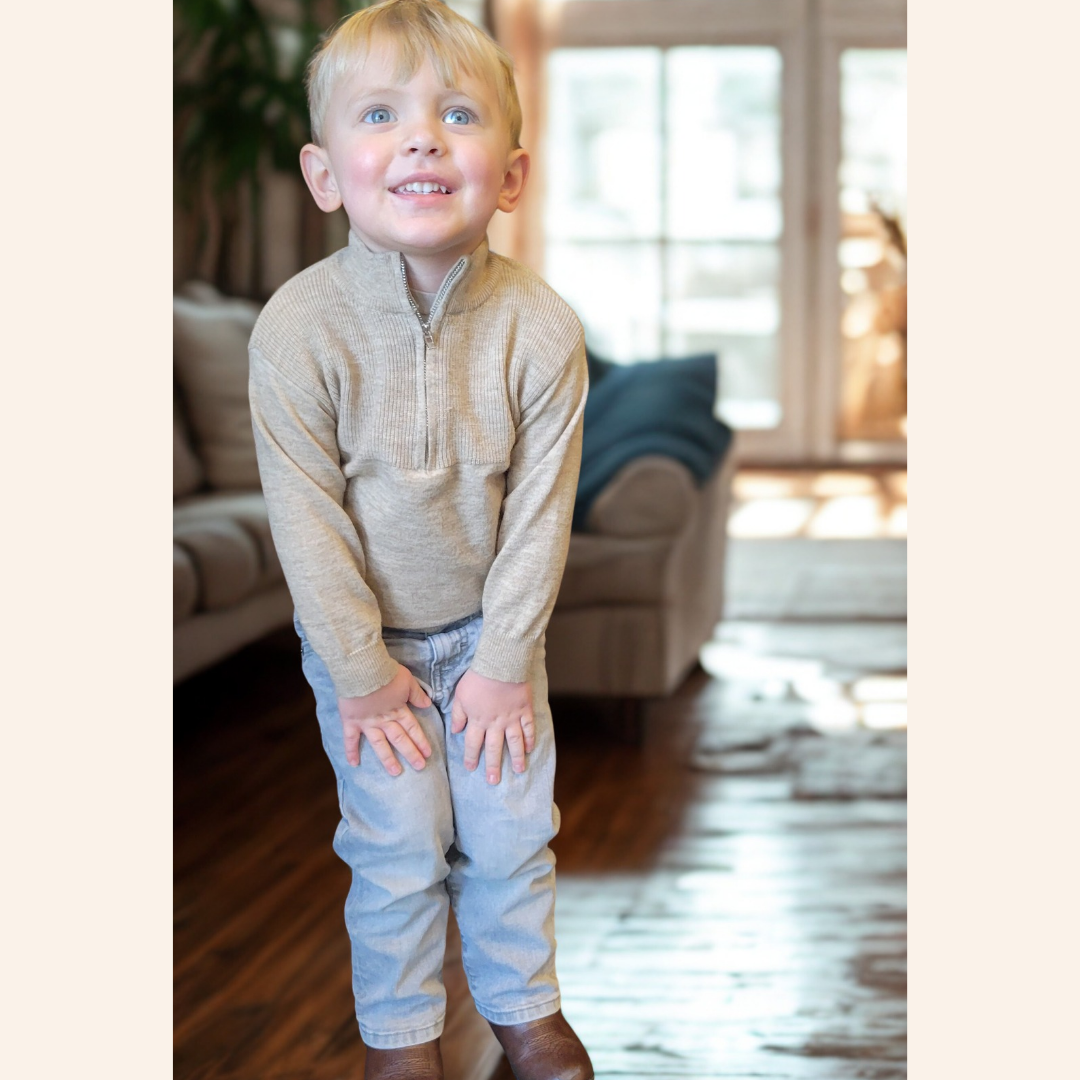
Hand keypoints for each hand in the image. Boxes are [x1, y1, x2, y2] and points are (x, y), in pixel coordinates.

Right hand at [337, 664, 432, 775]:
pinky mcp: (351, 721)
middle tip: (420, 767)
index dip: (420, 741)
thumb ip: (417, 694)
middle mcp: (384, 720)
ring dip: (387, 759)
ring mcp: (367, 723)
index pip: (412, 728)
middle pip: (400, 739)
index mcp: (398, 710)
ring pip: (379, 744)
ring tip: (395, 772)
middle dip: (411, 753)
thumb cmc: (385, 671)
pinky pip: (350, 739)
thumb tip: (427, 705)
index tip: (428, 753)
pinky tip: (353, 764)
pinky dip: (350, 751)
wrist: (362, 668)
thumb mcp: (407, 680)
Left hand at [450, 669, 534, 784]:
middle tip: (493, 780)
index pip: (472, 744)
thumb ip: (458, 715)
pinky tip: (530, 749)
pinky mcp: (524, 709)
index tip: (471, 768)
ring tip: (519, 771)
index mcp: (478, 720)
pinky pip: (529, 727)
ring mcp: (512, 718)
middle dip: (493, 766)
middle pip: (493, 749)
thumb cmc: (478, 678)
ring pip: (514, 742)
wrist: (500, 664)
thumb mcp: (460, 695)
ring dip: (516, 758)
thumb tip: (455, 731)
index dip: (471, 757)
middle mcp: (495, 724)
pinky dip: (530, 739)